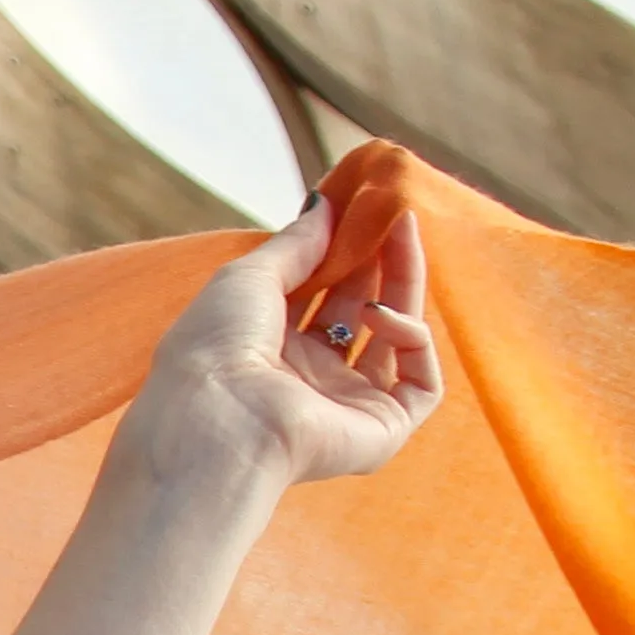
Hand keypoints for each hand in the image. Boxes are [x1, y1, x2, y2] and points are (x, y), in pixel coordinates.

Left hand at [120, 193, 439, 492]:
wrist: (217, 421)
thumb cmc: (214, 349)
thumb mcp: (248, 278)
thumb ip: (295, 243)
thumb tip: (326, 203)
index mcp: (266, 346)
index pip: (318, 293)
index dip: (342, 250)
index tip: (362, 208)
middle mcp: (305, 377)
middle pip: (358, 310)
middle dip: (378, 260)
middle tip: (394, 213)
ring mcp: (343, 405)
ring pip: (394, 339)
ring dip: (402, 284)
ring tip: (401, 233)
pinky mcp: (379, 431)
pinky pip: (419, 382)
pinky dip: (412, 339)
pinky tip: (380, 316)